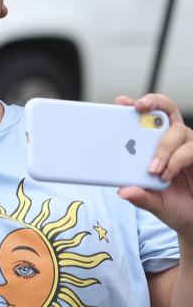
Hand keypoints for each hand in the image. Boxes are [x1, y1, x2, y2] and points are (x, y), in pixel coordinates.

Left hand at [116, 94, 192, 239]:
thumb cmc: (173, 205)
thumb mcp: (152, 203)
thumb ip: (139, 196)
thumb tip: (123, 191)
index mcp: (156, 145)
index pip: (147, 118)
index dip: (137, 105)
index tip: (121, 101)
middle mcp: (174, 140)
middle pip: (166, 110)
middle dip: (152, 104)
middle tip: (139, 107)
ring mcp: (190, 146)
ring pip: (178, 132)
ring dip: (163, 149)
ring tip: (153, 170)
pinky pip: (190, 150)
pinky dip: (176, 160)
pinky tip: (167, 174)